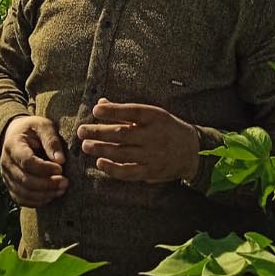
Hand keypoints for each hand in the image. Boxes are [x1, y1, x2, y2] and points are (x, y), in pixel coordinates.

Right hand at [0, 115, 67, 206]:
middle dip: (48, 184)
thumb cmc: (32, 129)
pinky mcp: (10, 186)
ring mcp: (6, 176)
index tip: (61, 169)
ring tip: (61, 189)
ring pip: (23, 193)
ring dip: (44, 195)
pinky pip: (21, 199)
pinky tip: (51, 196)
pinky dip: (36, 201)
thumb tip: (60, 160)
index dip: (45, 169)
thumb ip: (52, 140)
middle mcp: (6, 163)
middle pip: (25, 180)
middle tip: (66, 182)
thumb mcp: (43, 126)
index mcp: (12, 145)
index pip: (27, 162)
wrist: (15, 134)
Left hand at [76, 98, 199, 183]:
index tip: (96, 109)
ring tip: (86, 146)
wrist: (192, 151)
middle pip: (122, 134)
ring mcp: (152, 155)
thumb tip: (101, 103)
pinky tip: (100, 163)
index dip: (113, 110)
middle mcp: (154, 136)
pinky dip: (112, 169)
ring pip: (122, 153)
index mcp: (155, 117)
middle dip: (99, 132)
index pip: (132, 111)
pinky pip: (128, 172)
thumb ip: (125, 111)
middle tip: (82, 131)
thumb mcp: (152, 114)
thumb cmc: (166, 128)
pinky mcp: (150, 172)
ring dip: (101, 150)